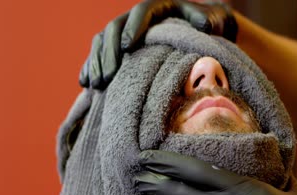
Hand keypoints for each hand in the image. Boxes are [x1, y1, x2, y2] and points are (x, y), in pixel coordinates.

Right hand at [79, 0, 236, 89]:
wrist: (200, 31)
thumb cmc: (207, 26)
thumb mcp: (211, 20)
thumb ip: (205, 20)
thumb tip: (204, 25)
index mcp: (158, 8)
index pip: (141, 12)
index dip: (133, 27)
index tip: (128, 46)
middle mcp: (137, 18)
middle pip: (115, 28)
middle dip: (109, 52)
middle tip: (108, 75)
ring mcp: (125, 32)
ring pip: (102, 41)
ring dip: (97, 61)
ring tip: (96, 84)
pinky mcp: (118, 47)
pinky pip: (98, 54)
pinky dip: (91, 66)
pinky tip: (85, 82)